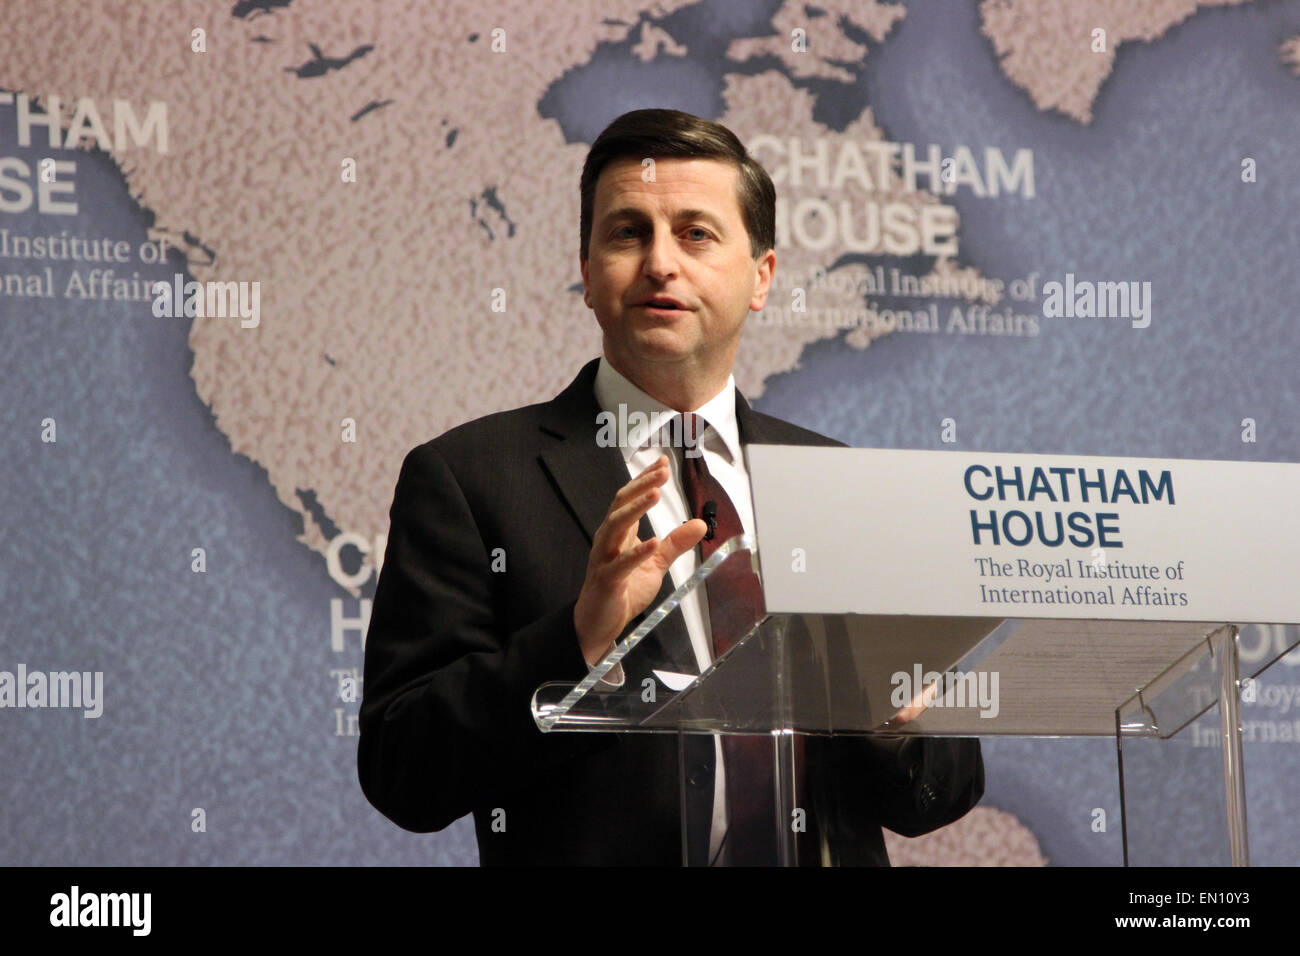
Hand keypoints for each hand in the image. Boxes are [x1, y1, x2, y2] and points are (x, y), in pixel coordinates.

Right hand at [574, 455, 707, 666]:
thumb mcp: (656, 563)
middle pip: (621, 504)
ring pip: (616, 526)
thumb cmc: (622, 590)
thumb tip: (700, 524)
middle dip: (642, 485)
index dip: (645, 479)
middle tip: (661, 471)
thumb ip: (675, 543)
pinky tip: (652, 542)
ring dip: (636, 508)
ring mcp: (605, 558)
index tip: (662, 461)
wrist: (598, 622)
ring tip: (655, 494)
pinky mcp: (607, 580)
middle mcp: (608, 540)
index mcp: (619, 533)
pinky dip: (636, 552)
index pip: (629, 498)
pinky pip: (621, 563)